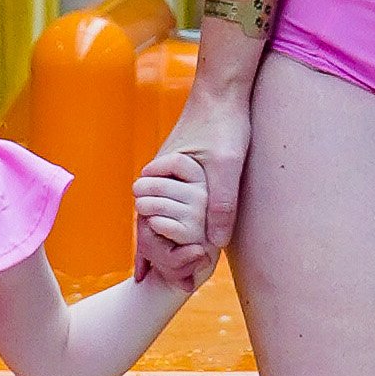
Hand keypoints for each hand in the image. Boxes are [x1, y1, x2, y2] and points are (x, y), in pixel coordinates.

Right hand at [134, 84, 251, 282]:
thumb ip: (221, 203)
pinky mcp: (177, 172)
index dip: (151, 254)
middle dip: (152, 254)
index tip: (148, 278)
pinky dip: (168, 224)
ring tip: (164, 273)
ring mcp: (165, 174)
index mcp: (159, 177)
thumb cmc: (224, 126)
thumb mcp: (227, 166)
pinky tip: (176, 240)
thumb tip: (214, 243)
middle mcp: (156, 177)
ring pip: (155, 214)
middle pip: (146, 223)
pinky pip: (167, 204)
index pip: (146, 224)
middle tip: (157, 283)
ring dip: (160, 240)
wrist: (222, 92)